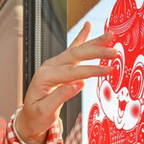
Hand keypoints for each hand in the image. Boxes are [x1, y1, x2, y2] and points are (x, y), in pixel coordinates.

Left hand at [16, 22, 114, 143]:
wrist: (28, 117)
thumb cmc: (36, 117)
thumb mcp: (45, 112)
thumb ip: (61, 96)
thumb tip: (80, 84)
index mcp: (44, 77)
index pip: (72, 72)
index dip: (91, 70)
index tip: (108, 70)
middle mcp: (48, 67)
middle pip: (75, 55)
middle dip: (96, 52)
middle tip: (115, 51)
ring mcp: (53, 64)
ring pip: (76, 50)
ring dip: (94, 42)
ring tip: (110, 34)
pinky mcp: (58, 66)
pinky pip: (72, 50)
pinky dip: (81, 37)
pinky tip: (88, 25)